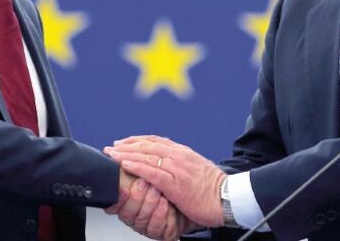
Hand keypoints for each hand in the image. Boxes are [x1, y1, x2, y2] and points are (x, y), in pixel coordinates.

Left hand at [106, 135, 225, 228]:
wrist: (228, 199)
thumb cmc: (213, 189)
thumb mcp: (196, 170)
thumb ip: (181, 165)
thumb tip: (167, 166)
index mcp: (183, 153)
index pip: (155, 141)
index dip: (137, 140)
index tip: (124, 142)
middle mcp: (179, 156)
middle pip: (147, 146)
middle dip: (126, 146)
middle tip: (111, 148)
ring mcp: (177, 169)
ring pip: (147, 156)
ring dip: (126, 154)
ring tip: (113, 155)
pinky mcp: (176, 184)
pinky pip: (152, 173)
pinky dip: (137, 167)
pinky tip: (126, 165)